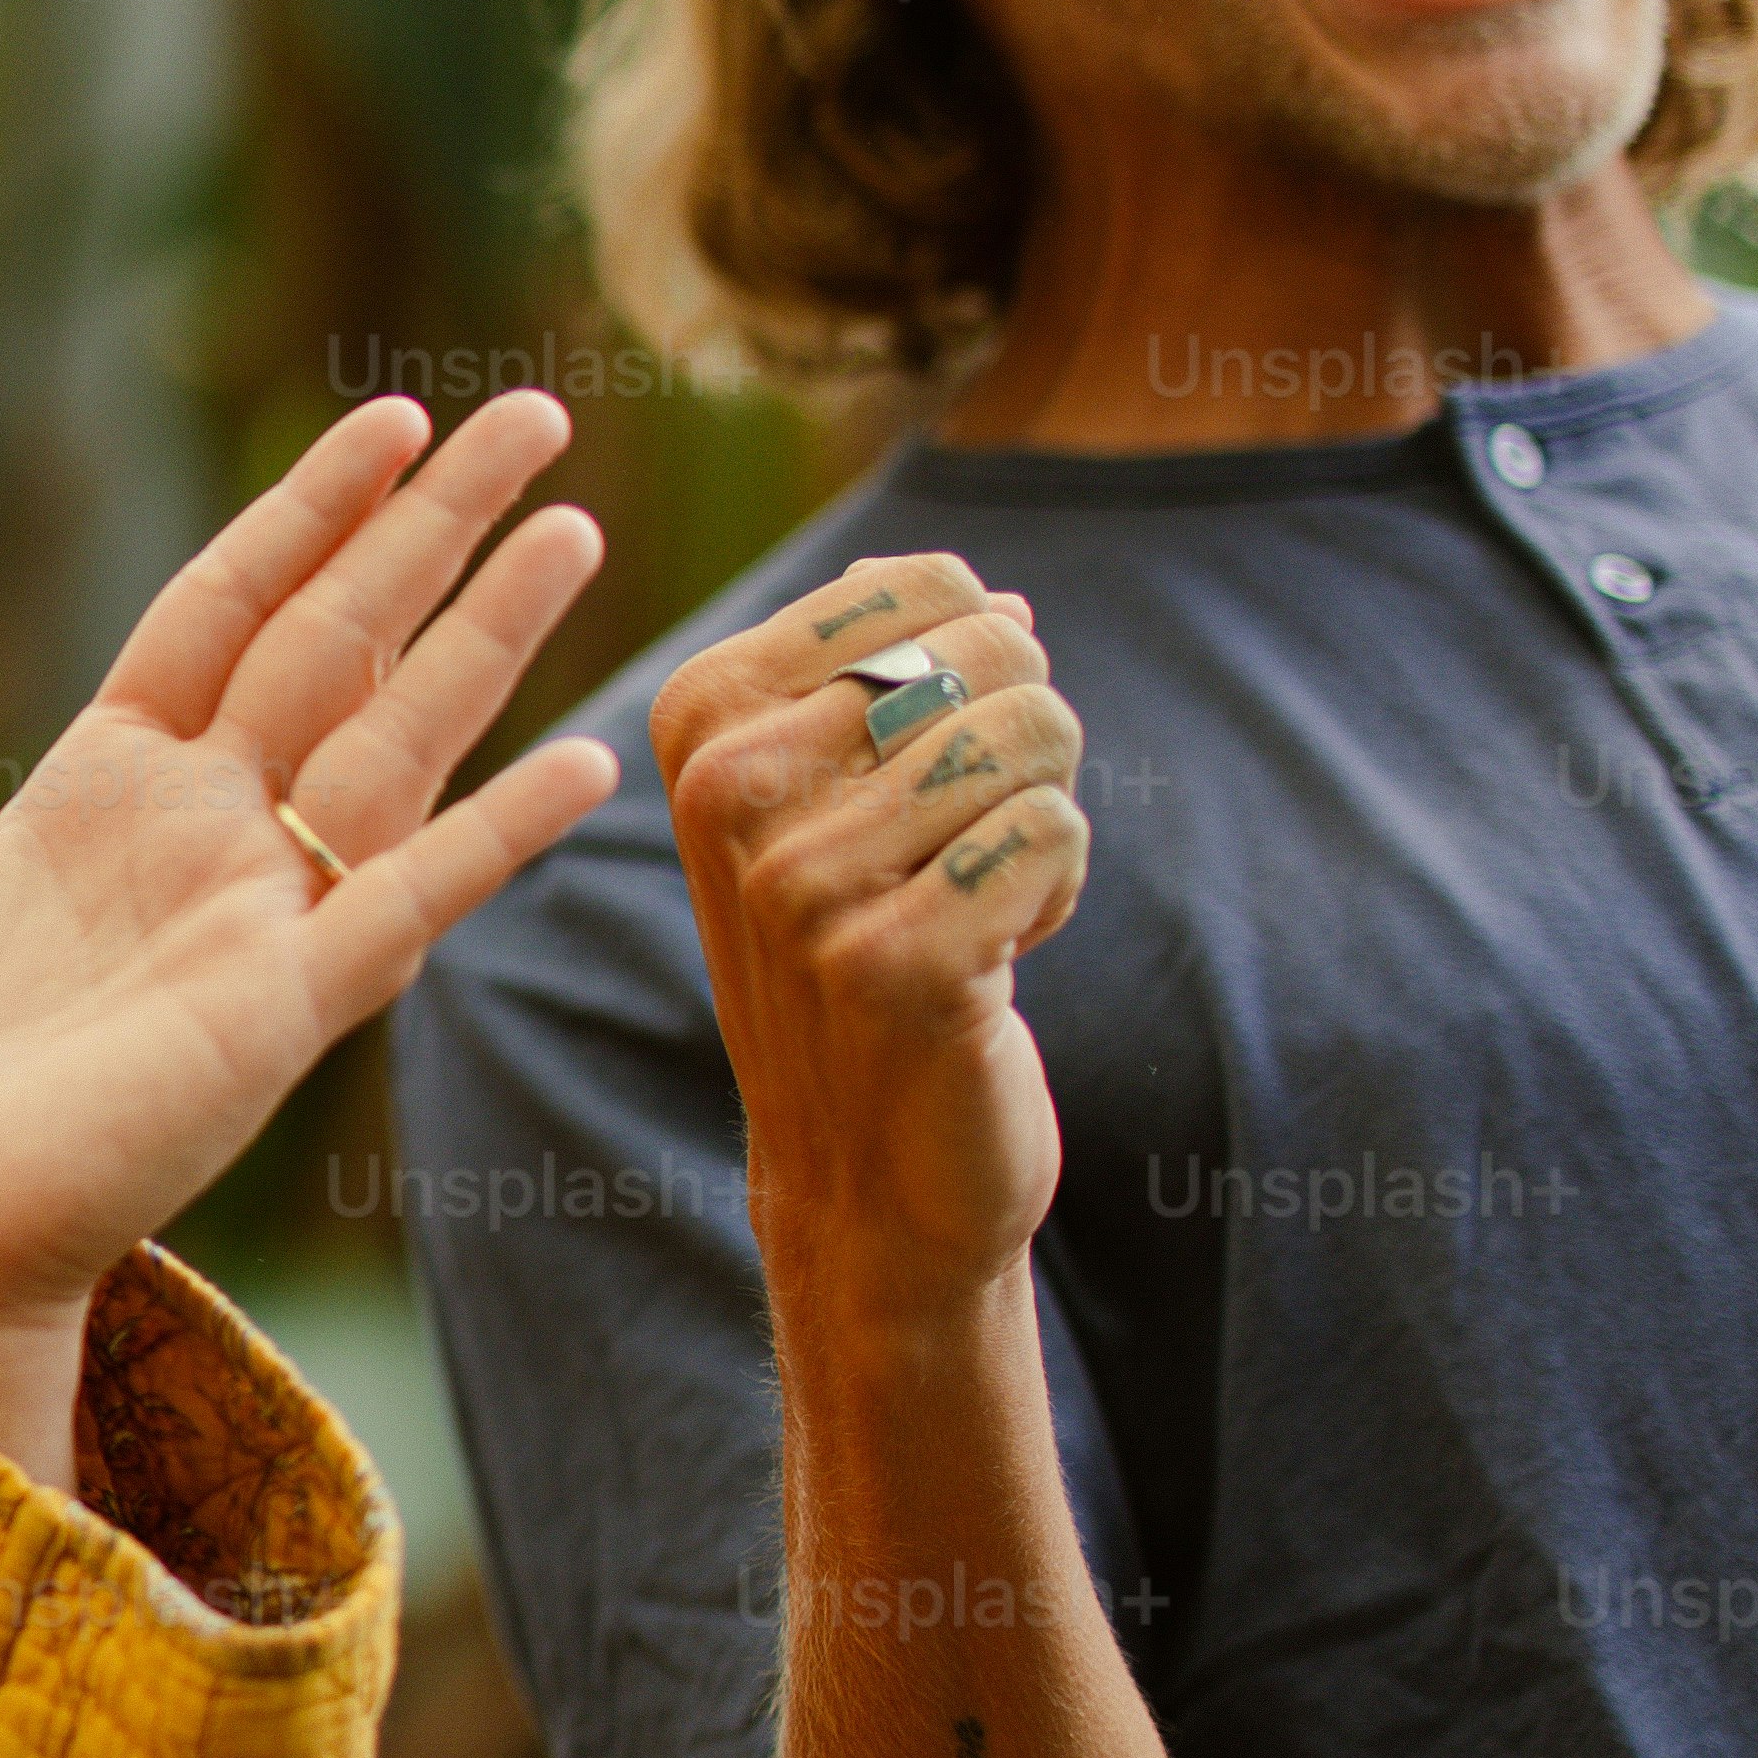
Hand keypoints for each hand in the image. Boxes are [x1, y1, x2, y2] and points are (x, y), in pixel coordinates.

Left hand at [0, 391, 617, 1479]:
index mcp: (98, 799)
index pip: (225, 615)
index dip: (306, 518)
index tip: (390, 426)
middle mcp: (195, 841)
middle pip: (337, 643)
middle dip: (431, 529)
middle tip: (533, 417)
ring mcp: (249, 919)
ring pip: (395, 741)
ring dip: (486, 637)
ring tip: (574, 525)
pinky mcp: (275, 1009)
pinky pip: (405, 901)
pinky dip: (494, 834)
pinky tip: (584, 760)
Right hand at [647, 550, 1081, 1316]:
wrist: (859, 1172)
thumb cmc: (856, 959)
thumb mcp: (829, 798)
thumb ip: (890, 679)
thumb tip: (994, 593)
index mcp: (701, 718)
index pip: (927, 585)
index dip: (982, 660)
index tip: (923, 763)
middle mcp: (729, 790)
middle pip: (991, 650)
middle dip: (1025, 734)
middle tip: (965, 838)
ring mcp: (801, 883)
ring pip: (1032, 737)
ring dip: (1040, 821)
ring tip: (971, 900)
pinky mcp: (892, 964)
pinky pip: (1052, 834)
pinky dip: (1056, 890)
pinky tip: (993, 956)